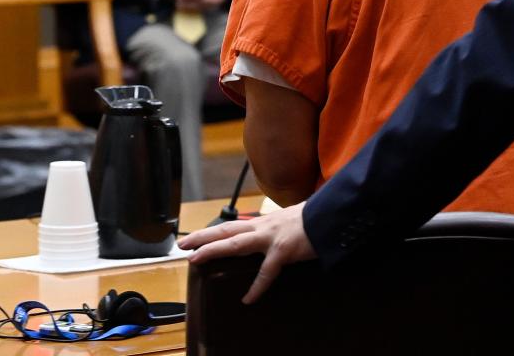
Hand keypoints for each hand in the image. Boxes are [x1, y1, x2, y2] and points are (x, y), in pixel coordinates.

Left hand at [179, 202, 315, 303]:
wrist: (331, 216)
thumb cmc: (314, 219)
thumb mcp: (290, 220)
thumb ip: (276, 228)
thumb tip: (270, 234)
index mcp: (265, 222)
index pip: (233, 225)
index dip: (212, 232)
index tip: (194, 238)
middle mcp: (264, 226)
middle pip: (226, 230)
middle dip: (202, 237)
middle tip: (182, 244)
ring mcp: (272, 237)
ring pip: (236, 243)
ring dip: (214, 249)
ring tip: (195, 258)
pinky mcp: (283, 250)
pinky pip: (266, 272)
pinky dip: (257, 287)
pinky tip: (248, 299)